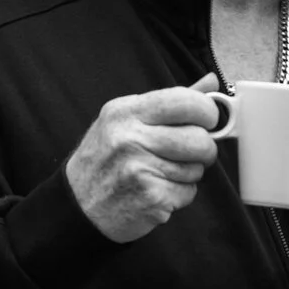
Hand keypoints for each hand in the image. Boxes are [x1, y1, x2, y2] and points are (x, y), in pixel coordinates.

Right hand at [66, 73, 220, 242]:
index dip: (207, 111)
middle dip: (203, 149)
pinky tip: (157, 191)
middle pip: (199, 139)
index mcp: (126, 112)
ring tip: (162, 173)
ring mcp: (139, 169)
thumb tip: (211, 83)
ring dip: (189, 174)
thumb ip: (170, 101)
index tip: (208, 121)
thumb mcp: (127, 120)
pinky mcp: (150, 197)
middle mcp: (130, 138)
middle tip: (189, 153)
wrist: (78, 205)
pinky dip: (180, 195)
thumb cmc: (106, 159)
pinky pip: (189, 192)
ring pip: (197, 168)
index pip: (186, 101)